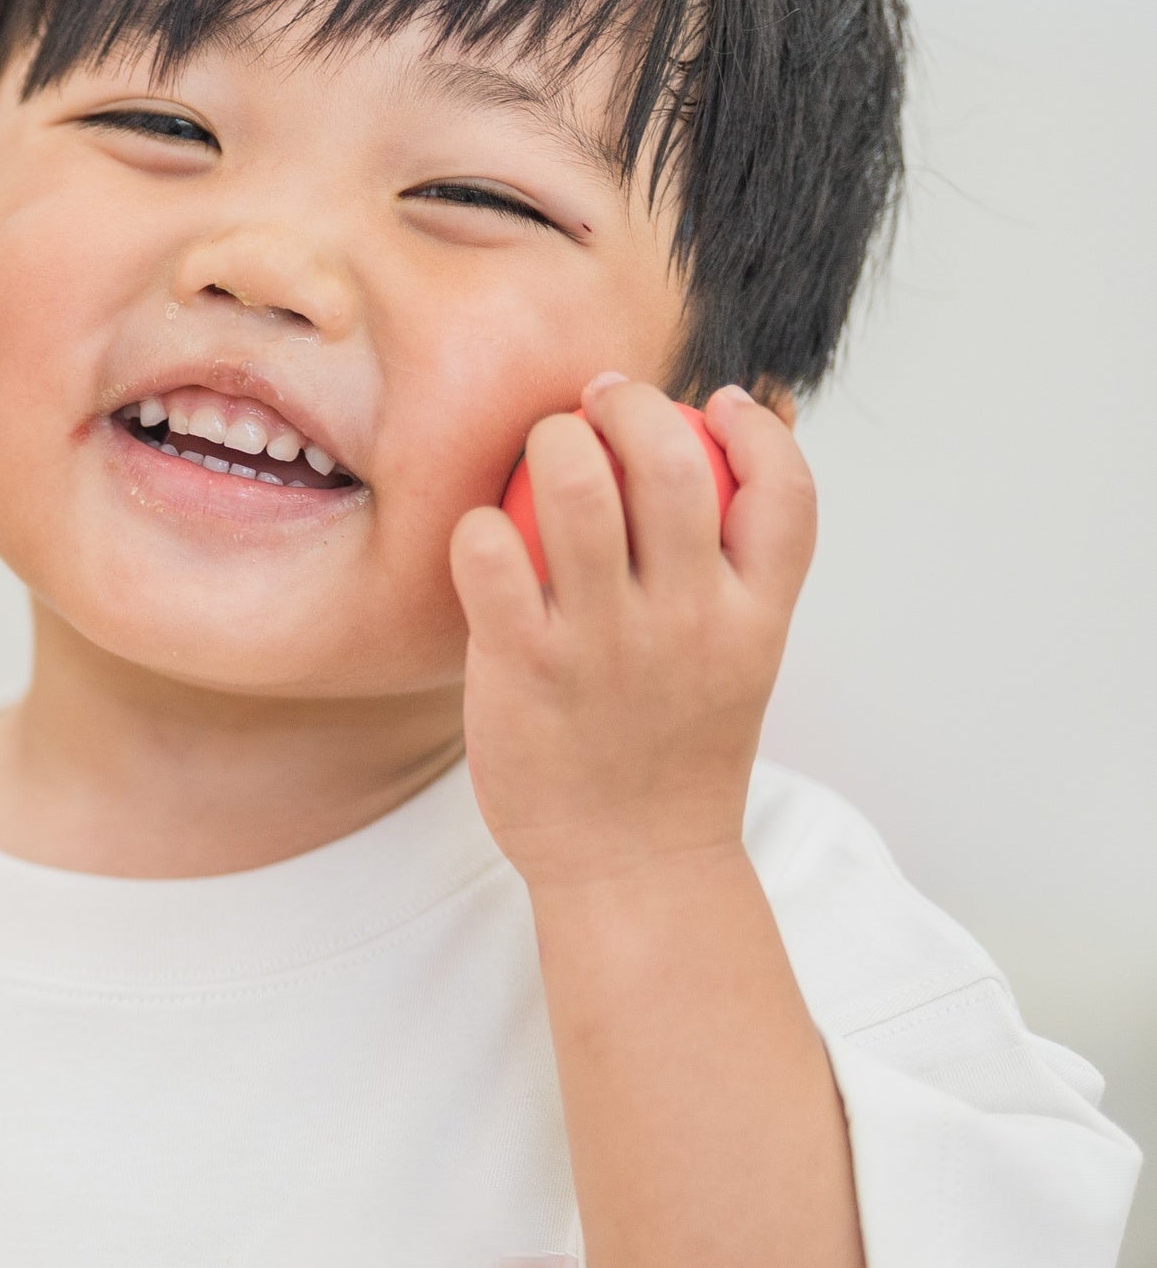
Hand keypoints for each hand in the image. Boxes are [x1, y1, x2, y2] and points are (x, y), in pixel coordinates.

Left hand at [449, 375, 814, 891]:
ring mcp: (606, 642)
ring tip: (544, 449)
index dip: (758, 428)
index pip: (787, 492)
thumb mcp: (738, 661)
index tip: (721, 402)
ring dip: (553, 442)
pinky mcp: (524, 666)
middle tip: (600, 403)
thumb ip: (735, 576)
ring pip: (579, 488)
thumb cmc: (672, 753)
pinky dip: (480, 526)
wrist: (632, 864)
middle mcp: (690, 619)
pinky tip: (484, 535)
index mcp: (756, 617)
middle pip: (673, 463)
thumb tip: (718, 465)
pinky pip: (492, 556)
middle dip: (631, 405)